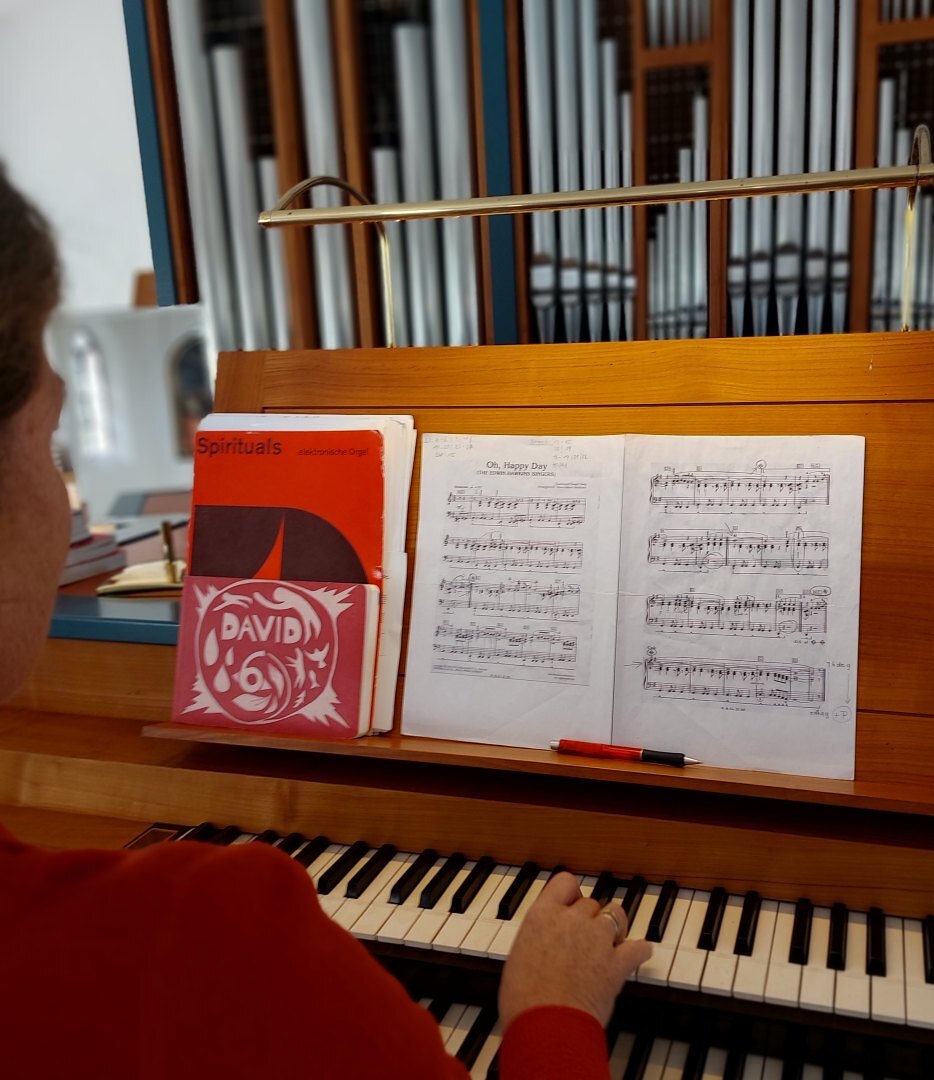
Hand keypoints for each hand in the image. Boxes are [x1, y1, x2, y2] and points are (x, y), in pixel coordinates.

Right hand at [498, 871, 652, 1029]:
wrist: (546, 1023)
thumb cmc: (524, 998)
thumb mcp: (518, 958)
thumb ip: (537, 942)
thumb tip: (542, 948)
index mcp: (543, 914)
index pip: (564, 882)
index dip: (571, 893)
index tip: (572, 904)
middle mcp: (571, 919)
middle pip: (590, 902)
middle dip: (590, 917)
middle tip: (586, 935)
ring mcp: (597, 938)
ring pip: (616, 913)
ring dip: (615, 925)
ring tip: (612, 939)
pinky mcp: (617, 963)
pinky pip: (638, 947)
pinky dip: (641, 950)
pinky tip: (642, 952)